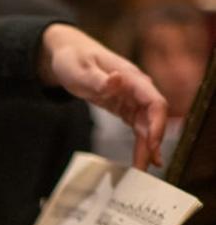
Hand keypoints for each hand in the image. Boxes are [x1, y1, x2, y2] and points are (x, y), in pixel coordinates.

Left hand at [38, 23, 166, 169]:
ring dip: (147, 147)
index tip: (152, 144)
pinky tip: (143, 158)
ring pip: (146, 125)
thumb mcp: (80, 69)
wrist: (68, 54)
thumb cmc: (73, 59)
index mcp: (130, 77)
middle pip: (153, 118)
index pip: (154, 102)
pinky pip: (137, 126)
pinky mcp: (123, 106)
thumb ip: (98, 79)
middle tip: (145, 168)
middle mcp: (136, 88)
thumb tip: (118, 80)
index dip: (157, 124)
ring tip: (144, 170)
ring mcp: (131, 98)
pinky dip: (140, 142)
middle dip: (152, 143)